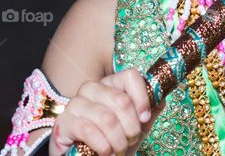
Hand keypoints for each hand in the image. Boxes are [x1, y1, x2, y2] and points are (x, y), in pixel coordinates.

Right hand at [47, 69, 163, 155]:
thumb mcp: (136, 125)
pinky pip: (89, 131)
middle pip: (121, 100)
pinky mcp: (64, 123)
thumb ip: (150, 108)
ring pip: (107, 118)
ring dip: (118, 141)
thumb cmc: (113, 140)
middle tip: (130, 140)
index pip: (130, 76)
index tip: (145, 118)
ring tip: (118, 149)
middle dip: (131, 128)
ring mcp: (75, 104)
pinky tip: (105, 152)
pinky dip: (103, 146)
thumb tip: (160, 95)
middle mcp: (91, 88)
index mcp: (110, 84)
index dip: (142, 98)